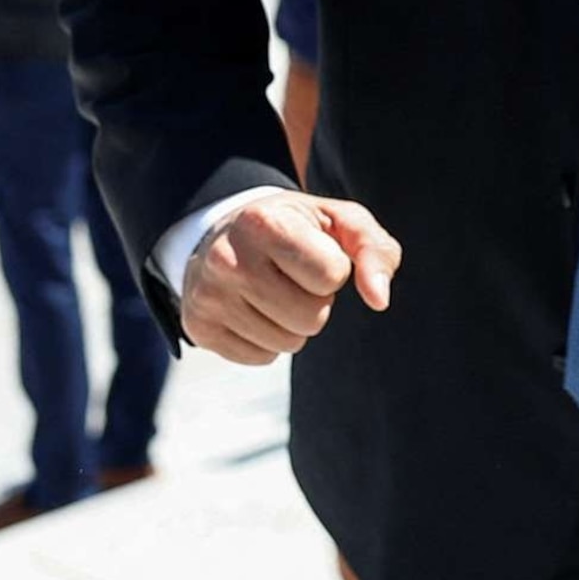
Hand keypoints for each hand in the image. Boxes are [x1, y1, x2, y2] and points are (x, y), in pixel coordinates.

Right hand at [181, 191, 400, 365]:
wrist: (224, 231)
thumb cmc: (295, 228)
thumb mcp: (339, 221)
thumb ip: (374, 250)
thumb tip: (379, 299)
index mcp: (263, 222)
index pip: (331, 275)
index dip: (334, 270)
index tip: (314, 252)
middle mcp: (227, 259)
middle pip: (312, 318)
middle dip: (316, 301)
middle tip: (292, 276)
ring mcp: (208, 296)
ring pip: (289, 344)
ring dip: (293, 323)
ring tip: (272, 290)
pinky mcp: (198, 328)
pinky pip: (262, 358)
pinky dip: (268, 340)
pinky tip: (252, 308)